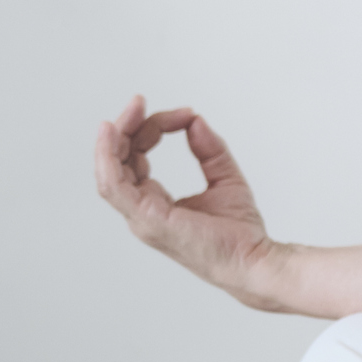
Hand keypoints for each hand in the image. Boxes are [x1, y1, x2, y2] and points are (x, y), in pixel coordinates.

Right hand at [93, 96, 281, 306]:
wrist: (254, 260)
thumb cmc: (239, 231)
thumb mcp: (225, 176)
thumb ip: (208, 148)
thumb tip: (194, 120)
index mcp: (154, 203)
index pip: (135, 159)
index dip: (151, 129)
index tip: (184, 115)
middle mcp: (142, 211)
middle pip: (118, 162)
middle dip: (127, 127)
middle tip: (141, 102)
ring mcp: (142, 218)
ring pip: (110, 172)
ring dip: (115, 137)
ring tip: (132, 109)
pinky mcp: (149, 220)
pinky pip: (115, 187)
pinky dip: (107, 158)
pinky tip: (111, 133)